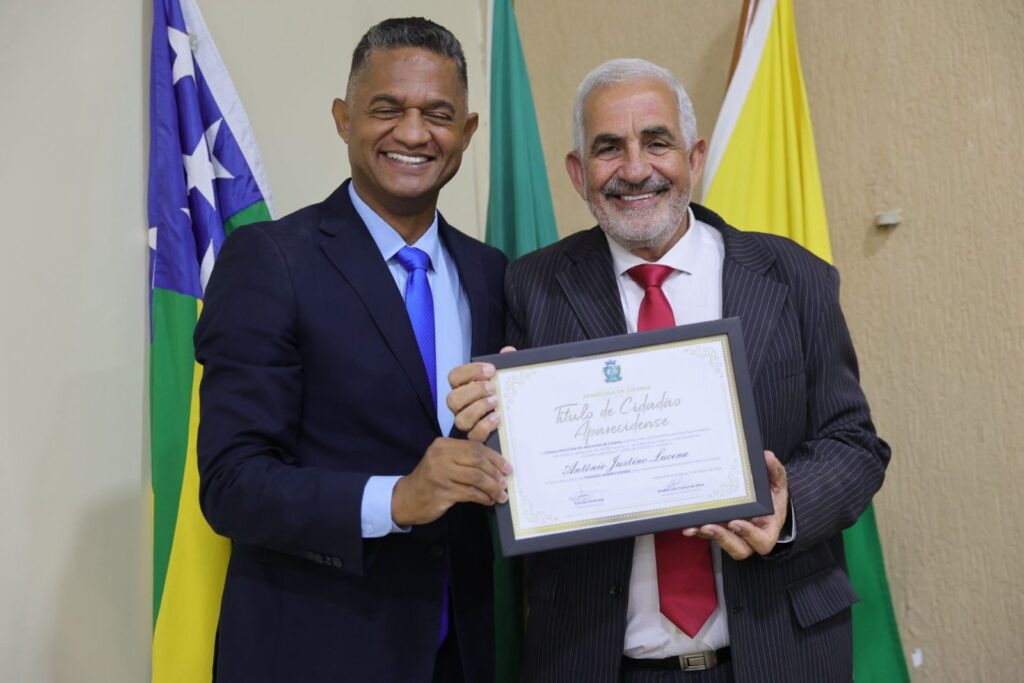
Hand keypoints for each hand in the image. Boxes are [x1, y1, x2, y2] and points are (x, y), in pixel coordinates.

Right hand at [391, 437, 512, 525]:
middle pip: (478, 461)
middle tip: (505, 483)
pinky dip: (483, 497)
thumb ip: (464, 458)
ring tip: (501, 495)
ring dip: (493, 488)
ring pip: (477, 478)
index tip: (507, 467)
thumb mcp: (443, 461)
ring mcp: (441, 474)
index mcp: (443, 444)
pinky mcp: (443, 492)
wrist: (406, 498)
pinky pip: (470, 493)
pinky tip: (489, 500)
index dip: (495, 458)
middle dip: (496, 473)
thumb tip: (496, 465)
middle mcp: (441, 456)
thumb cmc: (430, 479)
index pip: (475, 447)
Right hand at [446, 346, 515, 442]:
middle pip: (452, 399)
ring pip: (460, 419)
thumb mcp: (505, 377)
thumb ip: (506, 363)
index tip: (491, 370)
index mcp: (463, 388)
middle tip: (492, 388)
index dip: (471, 372)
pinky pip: (474, 435)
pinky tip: (498, 418)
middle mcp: (460, 406)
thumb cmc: (504, 393)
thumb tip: (508, 351)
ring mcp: (466, 423)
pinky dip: (485, 425)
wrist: (516, 419)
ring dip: (479, 408)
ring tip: (496, 401)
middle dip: (474, 391)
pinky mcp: (476, 438)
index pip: (454, 376)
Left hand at [682, 450, 787, 559]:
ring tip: (694, 526)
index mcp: (767, 530)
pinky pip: (709, 534)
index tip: (735, 522)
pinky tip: (688, 524)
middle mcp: (750, 538)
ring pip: (720, 542)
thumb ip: (775, 471)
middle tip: (708, 526)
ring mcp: (733, 535)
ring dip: (706, 535)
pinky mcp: (720, 530)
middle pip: (738, 549)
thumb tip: (767, 456)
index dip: (749, 535)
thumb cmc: (773, 495)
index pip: (762, 542)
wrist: (765, 500)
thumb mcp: (778, 484)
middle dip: (722, 538)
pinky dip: (698, 530)